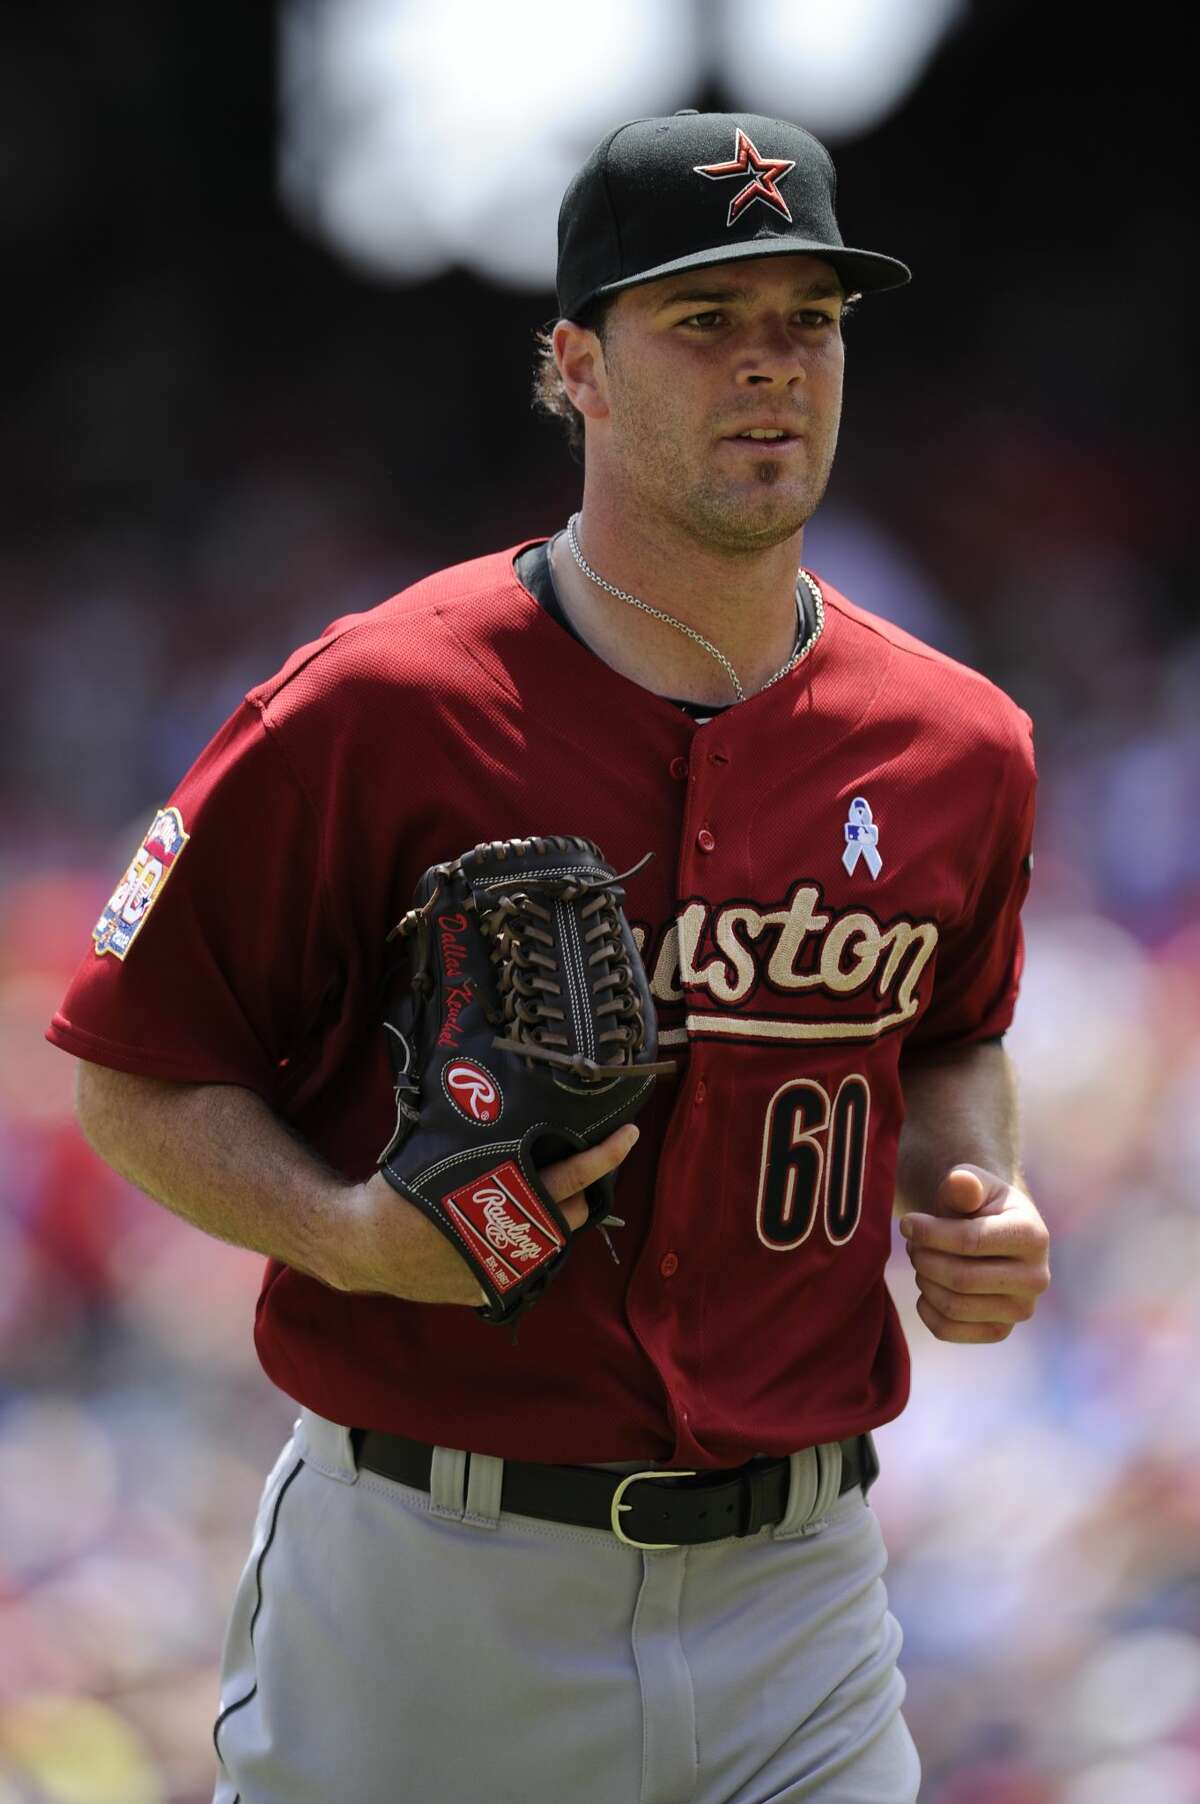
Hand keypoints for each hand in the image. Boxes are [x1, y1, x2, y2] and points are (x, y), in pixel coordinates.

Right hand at [332, 1124, 639, 1304]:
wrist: (367, 1246)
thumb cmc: (402, 1191)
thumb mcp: (445, 1155)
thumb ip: (486, 1145)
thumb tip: (501, 1104)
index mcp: (506, 1199)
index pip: (573, 1175)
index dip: (605, 1155)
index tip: (629, 1134)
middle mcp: (514, 1239)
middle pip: (574, 1215)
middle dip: (580, 1192)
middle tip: (572, 1168)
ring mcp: (505, 1270)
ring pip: (551, 1243)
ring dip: (550, 1219)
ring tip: (533, 1197)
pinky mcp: (489, 1290)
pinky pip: (523, 1264)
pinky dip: (521, 1244)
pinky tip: (503, 1227)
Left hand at [899, 1164, 1049, 1342]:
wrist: (988, 1229)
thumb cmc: (976, 1202)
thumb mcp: (971, 1182)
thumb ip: (964, 1183)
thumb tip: (960, 1183)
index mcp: (1033, 1236)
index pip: (970, 1242)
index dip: (929, 1233)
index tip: (906, 1223)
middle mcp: (1036, 1279)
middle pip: (961, 1279)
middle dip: (924, 1258)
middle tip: (913, 1243)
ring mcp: (1020, 1310)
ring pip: (953, 1307)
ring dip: (924, 1280)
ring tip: (922, 1258)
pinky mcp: (999, 1331)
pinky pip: (948, 1330)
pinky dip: (925, 1308)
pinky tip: (926, 1284)